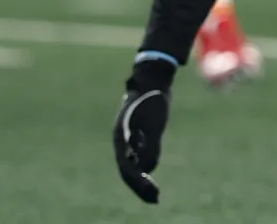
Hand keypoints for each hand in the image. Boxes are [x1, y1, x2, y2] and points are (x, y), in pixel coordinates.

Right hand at [113, 58, 174, 202]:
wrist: (153, 78)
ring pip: (131, 163)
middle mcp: (121, 138)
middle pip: (127, 168)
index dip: (138, 183)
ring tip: (154, 193)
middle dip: (139, 186)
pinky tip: (150, 173)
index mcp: (121, 136)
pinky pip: (137, 155)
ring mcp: (127, 136)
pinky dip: (144, 165)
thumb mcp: (155, 123)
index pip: (126, 167)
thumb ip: (151, 145)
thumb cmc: (153, 98)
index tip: (151, 192)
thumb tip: (146, 169)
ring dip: (141, 178)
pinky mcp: (136, 133)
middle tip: (155, 198)